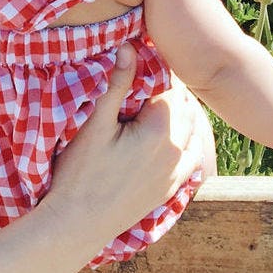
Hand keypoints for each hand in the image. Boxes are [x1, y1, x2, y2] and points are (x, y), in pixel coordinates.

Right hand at [43, 44, 204, 239]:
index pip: (171, 86)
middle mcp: (179, 150)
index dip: (157, 70)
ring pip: (194, 130)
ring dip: (180, 114)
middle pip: (185, 106)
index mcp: (162, 130)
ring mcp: (178, 173)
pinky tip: (171, 135)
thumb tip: (129, 47)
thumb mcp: (94, 125)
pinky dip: (187, 140)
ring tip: (156, 104)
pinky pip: (193, 156)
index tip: (143, 60)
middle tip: (146, 80)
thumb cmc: (80, 174)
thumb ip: (116, 85)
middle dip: (169, 91)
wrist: (79, 225)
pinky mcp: (172, 188)